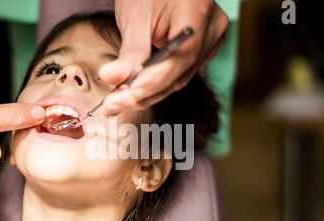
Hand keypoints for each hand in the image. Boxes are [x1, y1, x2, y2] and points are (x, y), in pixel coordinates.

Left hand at [99, 0, 228, 115]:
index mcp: (199, 13)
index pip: (181, 56)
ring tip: (117, 101)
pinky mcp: (200, 49)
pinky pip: (178, 74)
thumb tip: (112, 79)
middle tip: (112, 104)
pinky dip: (155, 84)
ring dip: (147, 94)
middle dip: (144, 93)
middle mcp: (211, 30)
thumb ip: (129, 51)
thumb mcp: (136, 15)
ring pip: (178, 78)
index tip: (124, 95)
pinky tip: (133, 92)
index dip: (153, 81)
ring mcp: (209, 41)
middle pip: (180, 73)